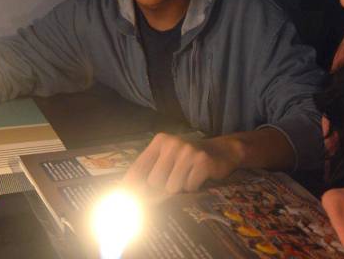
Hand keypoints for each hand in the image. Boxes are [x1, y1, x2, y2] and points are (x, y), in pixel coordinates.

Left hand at [123, 133, 242, 193]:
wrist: (222, 151)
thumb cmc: (189, 158)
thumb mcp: (168, 157)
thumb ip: (150, 170)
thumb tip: (129, 193)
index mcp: (159, 142)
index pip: (138, 167)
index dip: (129, 186)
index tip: (121, 201)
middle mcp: (172, 143)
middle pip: (154, 181)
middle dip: (163, 186)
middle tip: (174, 179)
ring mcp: (188, 151)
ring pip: (171, 187)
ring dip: (179, 187)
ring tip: (187, 176)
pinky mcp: (202, 161)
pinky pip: (189, 187)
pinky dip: (193, 187)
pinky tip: (198, 176)